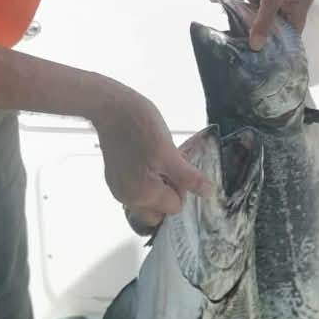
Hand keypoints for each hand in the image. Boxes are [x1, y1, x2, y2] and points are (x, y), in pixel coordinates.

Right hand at [89, 81, 210, 230]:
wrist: (109, 106)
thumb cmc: (140, 126)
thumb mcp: (169, 150)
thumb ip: (188, 177)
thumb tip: (208, 193)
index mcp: (142, 195)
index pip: (174, 207)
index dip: (181, 188)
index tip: (178, 167)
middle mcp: (127, 199)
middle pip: (158, 212)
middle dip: (169, 195)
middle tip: (171, 169)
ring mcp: (118, 189)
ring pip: (147, 202)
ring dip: (158, 188)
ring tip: (160, 163)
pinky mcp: (114, 178)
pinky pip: (136, 191)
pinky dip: (146, 182)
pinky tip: (147, 160)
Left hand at [240, 0, 314, 49]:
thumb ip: (265, 20)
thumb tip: (258, 44)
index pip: (294, 29)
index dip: (282, 41)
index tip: (268, 52)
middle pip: (278, 23)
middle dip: (265, 24)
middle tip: (253, 30)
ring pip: (264, 14)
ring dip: (255, 11)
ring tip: (252, 1)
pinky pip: (256, 4)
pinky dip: (250, 0)